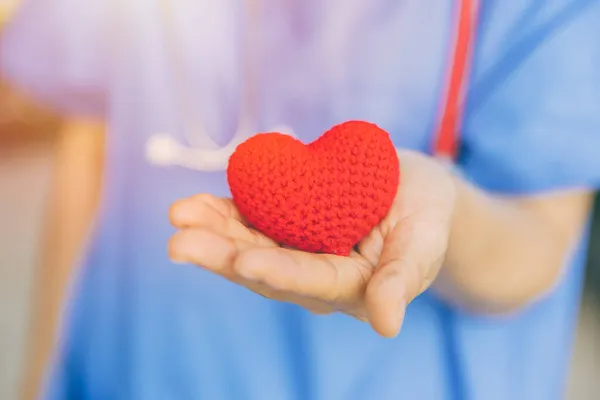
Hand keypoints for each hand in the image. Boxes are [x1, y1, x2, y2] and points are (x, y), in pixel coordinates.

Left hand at [168, 150, 456, 336]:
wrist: (411, 190)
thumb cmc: (427, 214)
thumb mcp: (425, 239)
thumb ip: (402, 278)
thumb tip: (387, 325)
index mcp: (352, 284)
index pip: (312, 282)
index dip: (279, 273)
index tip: (244, 263)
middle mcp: (315, 274)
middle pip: (266, 269)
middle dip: (223, 256)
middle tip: (181, 243)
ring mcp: (296, 249)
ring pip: (248, 245)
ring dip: (213, 232)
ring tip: (180, 213)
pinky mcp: (284, 225)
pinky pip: (250, 221)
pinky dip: (223, 212)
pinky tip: (196, 203)